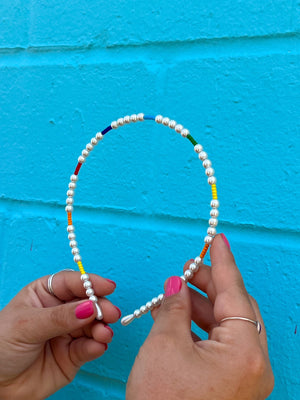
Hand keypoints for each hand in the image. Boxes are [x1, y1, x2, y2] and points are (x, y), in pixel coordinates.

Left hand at [0, 271, 119, 399]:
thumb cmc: (0, 347)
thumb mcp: (26, 325)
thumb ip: (59, 317)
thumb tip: (89, 307)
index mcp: (44, 295)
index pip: (71, 283)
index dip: (90, 283)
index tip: (108, 286)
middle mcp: (59, 311)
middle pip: (87, 303)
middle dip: (101, 307)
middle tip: (110, 313)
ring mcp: (67, 333)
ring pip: (93, 325)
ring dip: (101, 328)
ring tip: (104, 334)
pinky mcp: (73, 355)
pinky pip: (90, 347)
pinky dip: (97, 346)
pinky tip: (98, 346)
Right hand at [127, 234, 273, 399]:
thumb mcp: (164, 346)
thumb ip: (174, 308)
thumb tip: (177, 286)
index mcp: (245, 352)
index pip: (234, 291)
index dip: (222, 262)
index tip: (217, 240)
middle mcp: (254, 364)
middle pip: (235, 307)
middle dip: (210, 284)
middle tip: (187, 268)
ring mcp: (245, 376)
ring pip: (228, 326)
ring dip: (202, 305)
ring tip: (177, 291)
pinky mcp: (232, 385)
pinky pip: (221, 344)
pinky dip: (201, 327)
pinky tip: (179, 316)